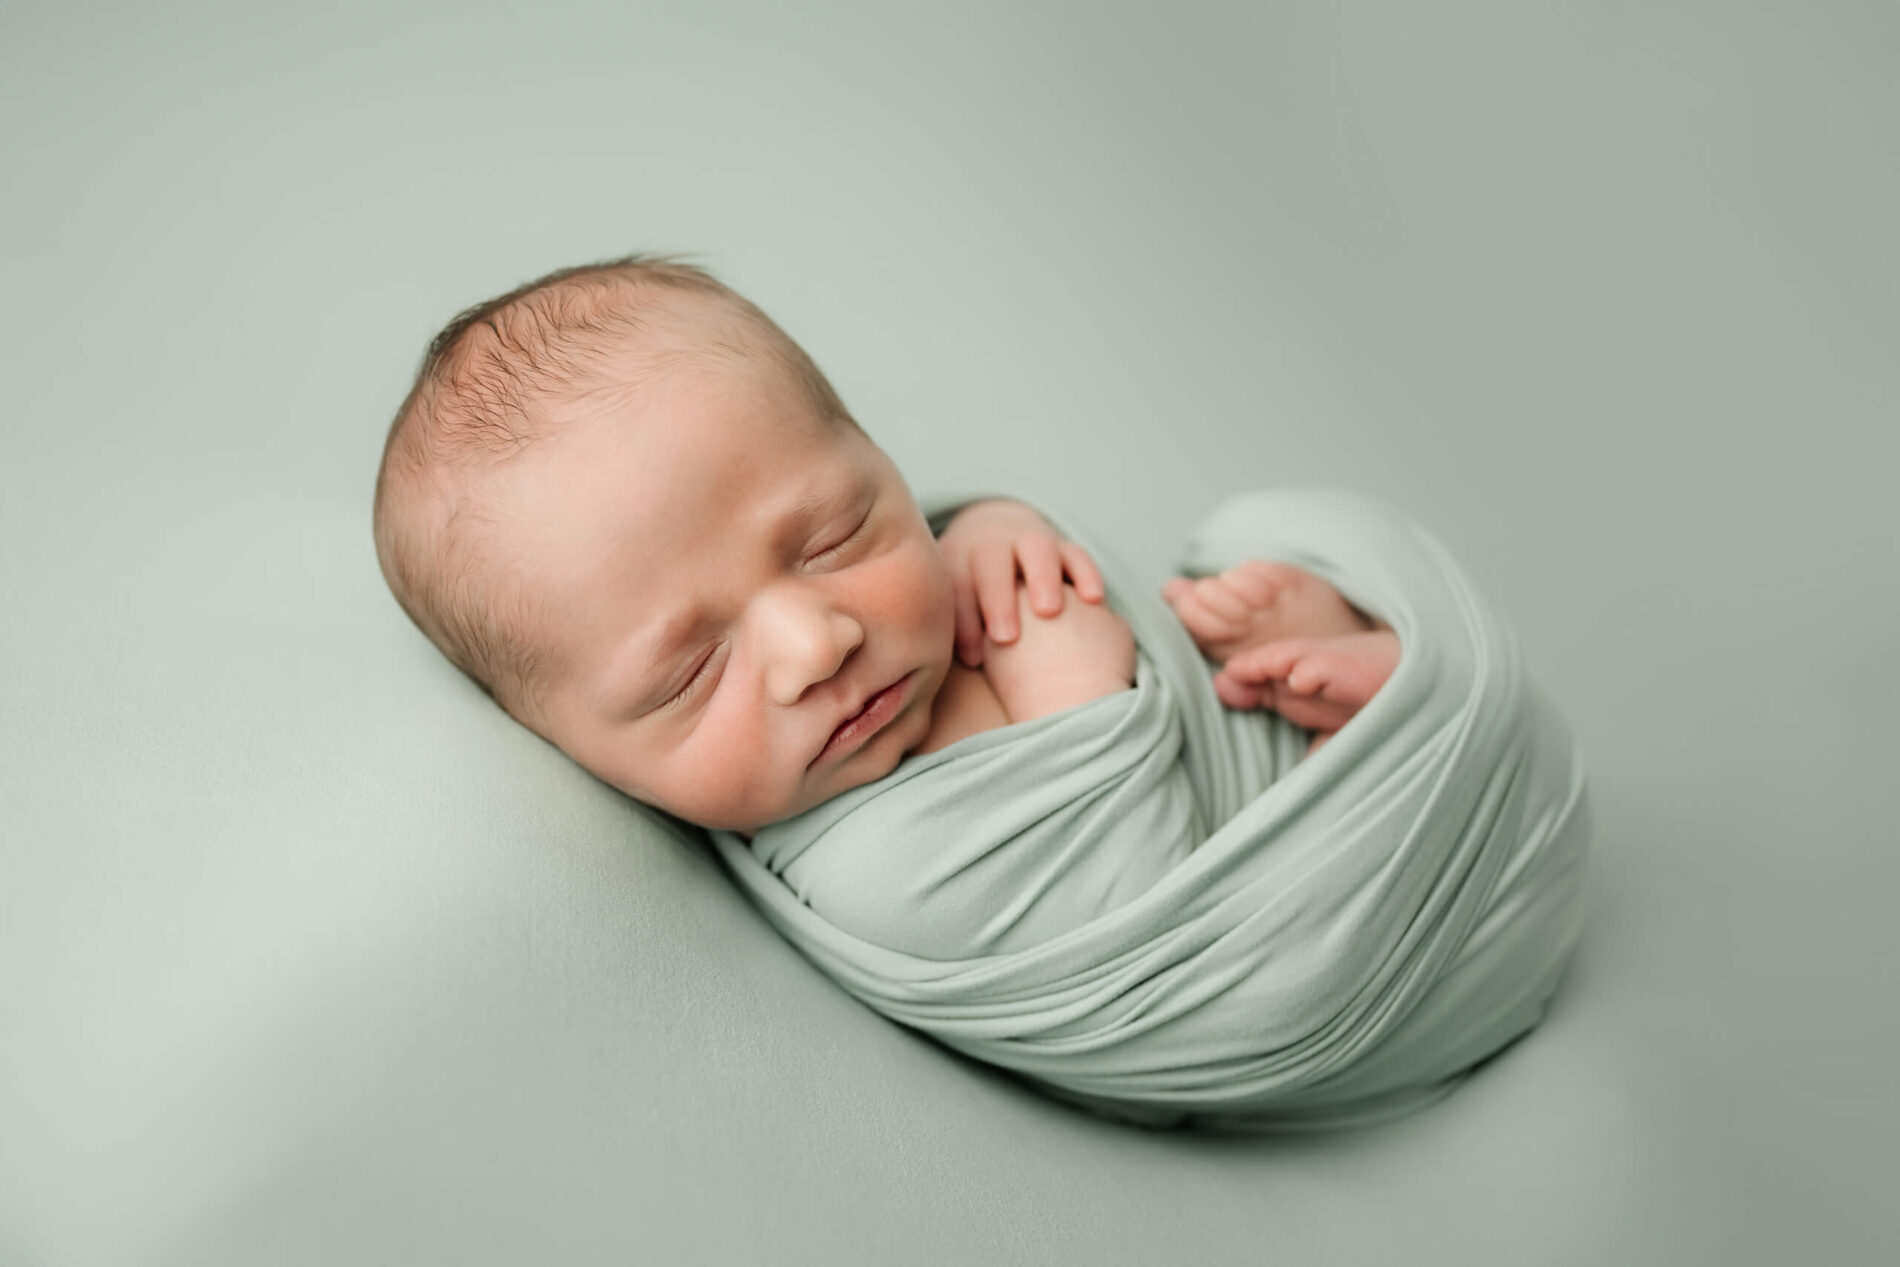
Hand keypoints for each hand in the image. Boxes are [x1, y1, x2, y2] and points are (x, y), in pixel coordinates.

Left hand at [937, 499, 1105, 667]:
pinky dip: (1085, 573)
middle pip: (991, 563)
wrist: (993, 539)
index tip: (972, 660)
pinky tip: (1093, 600)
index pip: (956, 588)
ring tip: (1048, 612)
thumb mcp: (954, 605)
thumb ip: (953, 632)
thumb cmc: (972, 601)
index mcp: (958, 560)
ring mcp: (1029, 542)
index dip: (964, 621)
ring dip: (1041, 578)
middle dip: (996, 599)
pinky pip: (1076, 554)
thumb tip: (931, 678)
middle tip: (1005, 637)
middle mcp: (992, 545)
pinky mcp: (1062, 547)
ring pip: (1036, 549)